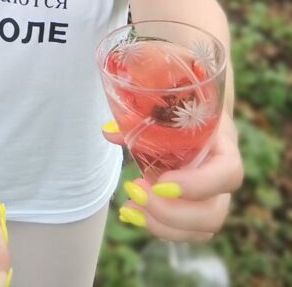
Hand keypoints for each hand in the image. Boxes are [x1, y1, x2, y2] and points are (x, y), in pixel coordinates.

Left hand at [102, 112, 243, 241]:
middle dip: (171, 213)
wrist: (193, 110)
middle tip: (135, 192)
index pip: (228, 173)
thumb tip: (108, 131)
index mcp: (223, 143)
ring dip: (162, 225)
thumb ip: (140, 118)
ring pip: (202, 230)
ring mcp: (213, 196)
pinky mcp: (198, 209)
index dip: (197, 185)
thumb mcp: (167, 106)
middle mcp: (223, 176)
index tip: (160, 183)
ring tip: (129, 206)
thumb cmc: (180, 106)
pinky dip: (157, 227)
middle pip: (214, 213)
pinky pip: (187, 231)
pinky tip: (130, 213)